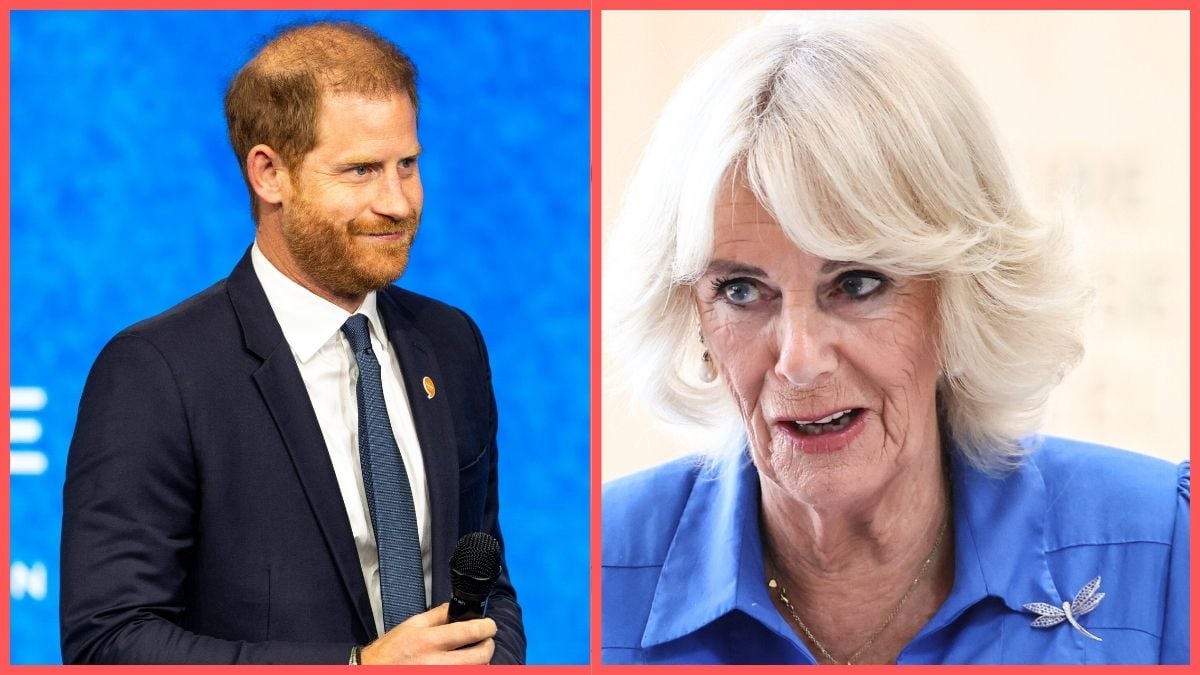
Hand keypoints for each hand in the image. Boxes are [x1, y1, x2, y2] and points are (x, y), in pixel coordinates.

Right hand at [359, 603, 496, 664]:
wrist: (372, 672)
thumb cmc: (390, 651)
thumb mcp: (412, 625)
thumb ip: (437, 615)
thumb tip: (456, 607)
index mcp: (429, 641)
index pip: (469, 632)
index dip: (486, 627)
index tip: (489, 625)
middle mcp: (436, 663)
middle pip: (479, 657)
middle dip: (489, 646)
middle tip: (486, 641)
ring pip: (475, 672)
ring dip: (482, 663)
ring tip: (477, 655)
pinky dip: (470, 671)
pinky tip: (465, 666)